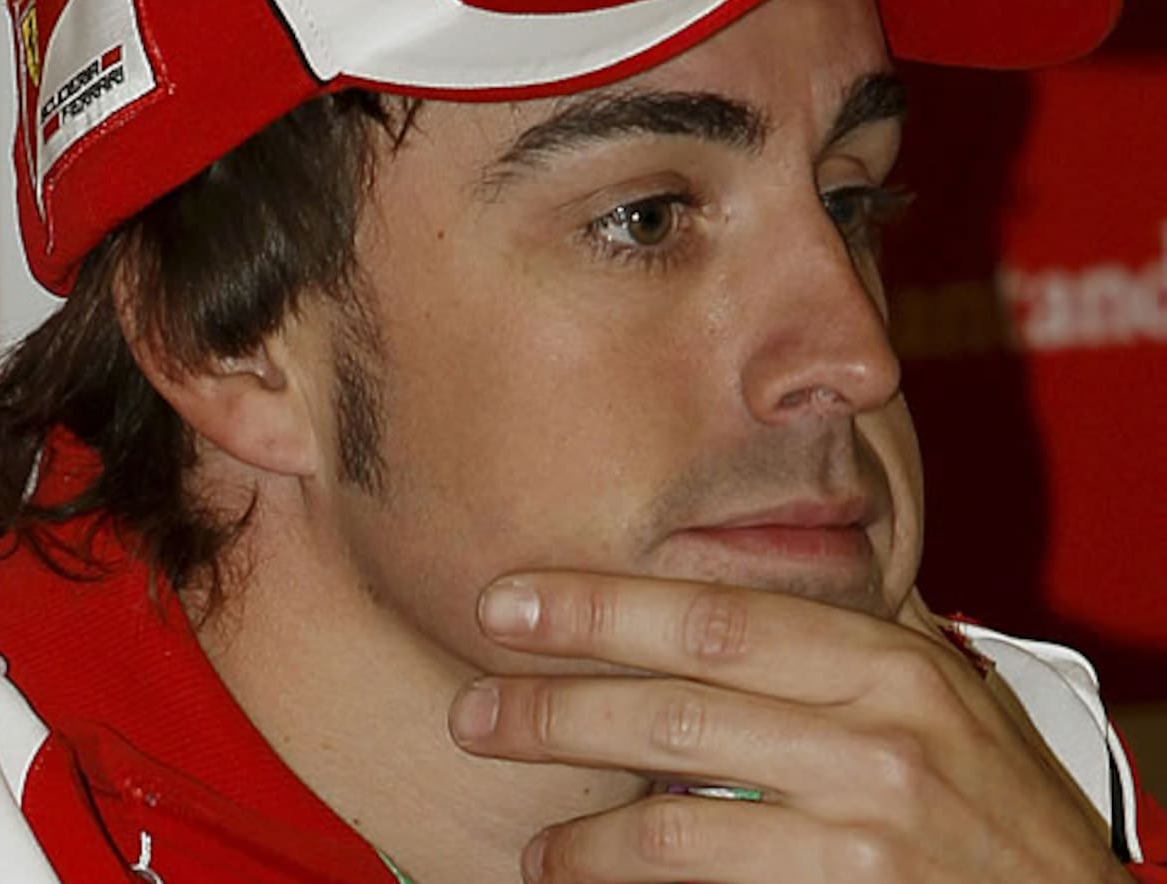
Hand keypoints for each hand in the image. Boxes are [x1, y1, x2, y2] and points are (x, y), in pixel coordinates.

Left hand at [448, 572, 1131, 882]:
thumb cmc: (983, 795)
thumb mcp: (929, 696)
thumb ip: (830, 653)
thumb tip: (696, 606)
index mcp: (886, 662)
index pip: (717, 617)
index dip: (601, 606)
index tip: (509, 601)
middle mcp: (879, 737)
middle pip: (678, 707)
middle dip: (556, 706)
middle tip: (473, 709)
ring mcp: (866, 832)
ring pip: (679, 820)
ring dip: (583, 828)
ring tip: (529, 838)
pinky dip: (628, 881)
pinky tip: (580, 873)